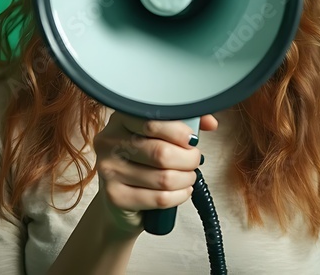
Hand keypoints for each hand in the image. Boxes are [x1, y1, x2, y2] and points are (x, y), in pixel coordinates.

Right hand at [92, 112, 218, 234]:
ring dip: (186, 178)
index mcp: (121, 120)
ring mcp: (109, 171)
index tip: (192, 139)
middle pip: (161, 152)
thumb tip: (210, 122)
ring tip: (188, 176)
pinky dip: (179, 195)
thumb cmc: (142, 162)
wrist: (118, 199)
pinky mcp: (116, 196)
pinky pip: (160, 198)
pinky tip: (182, 190)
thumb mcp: (159, 137)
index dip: (179, 131)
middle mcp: (110, 143)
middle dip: (188, 159)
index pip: (152, 121)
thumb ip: (183, 124)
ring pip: (164, 178)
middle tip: (193, 160)